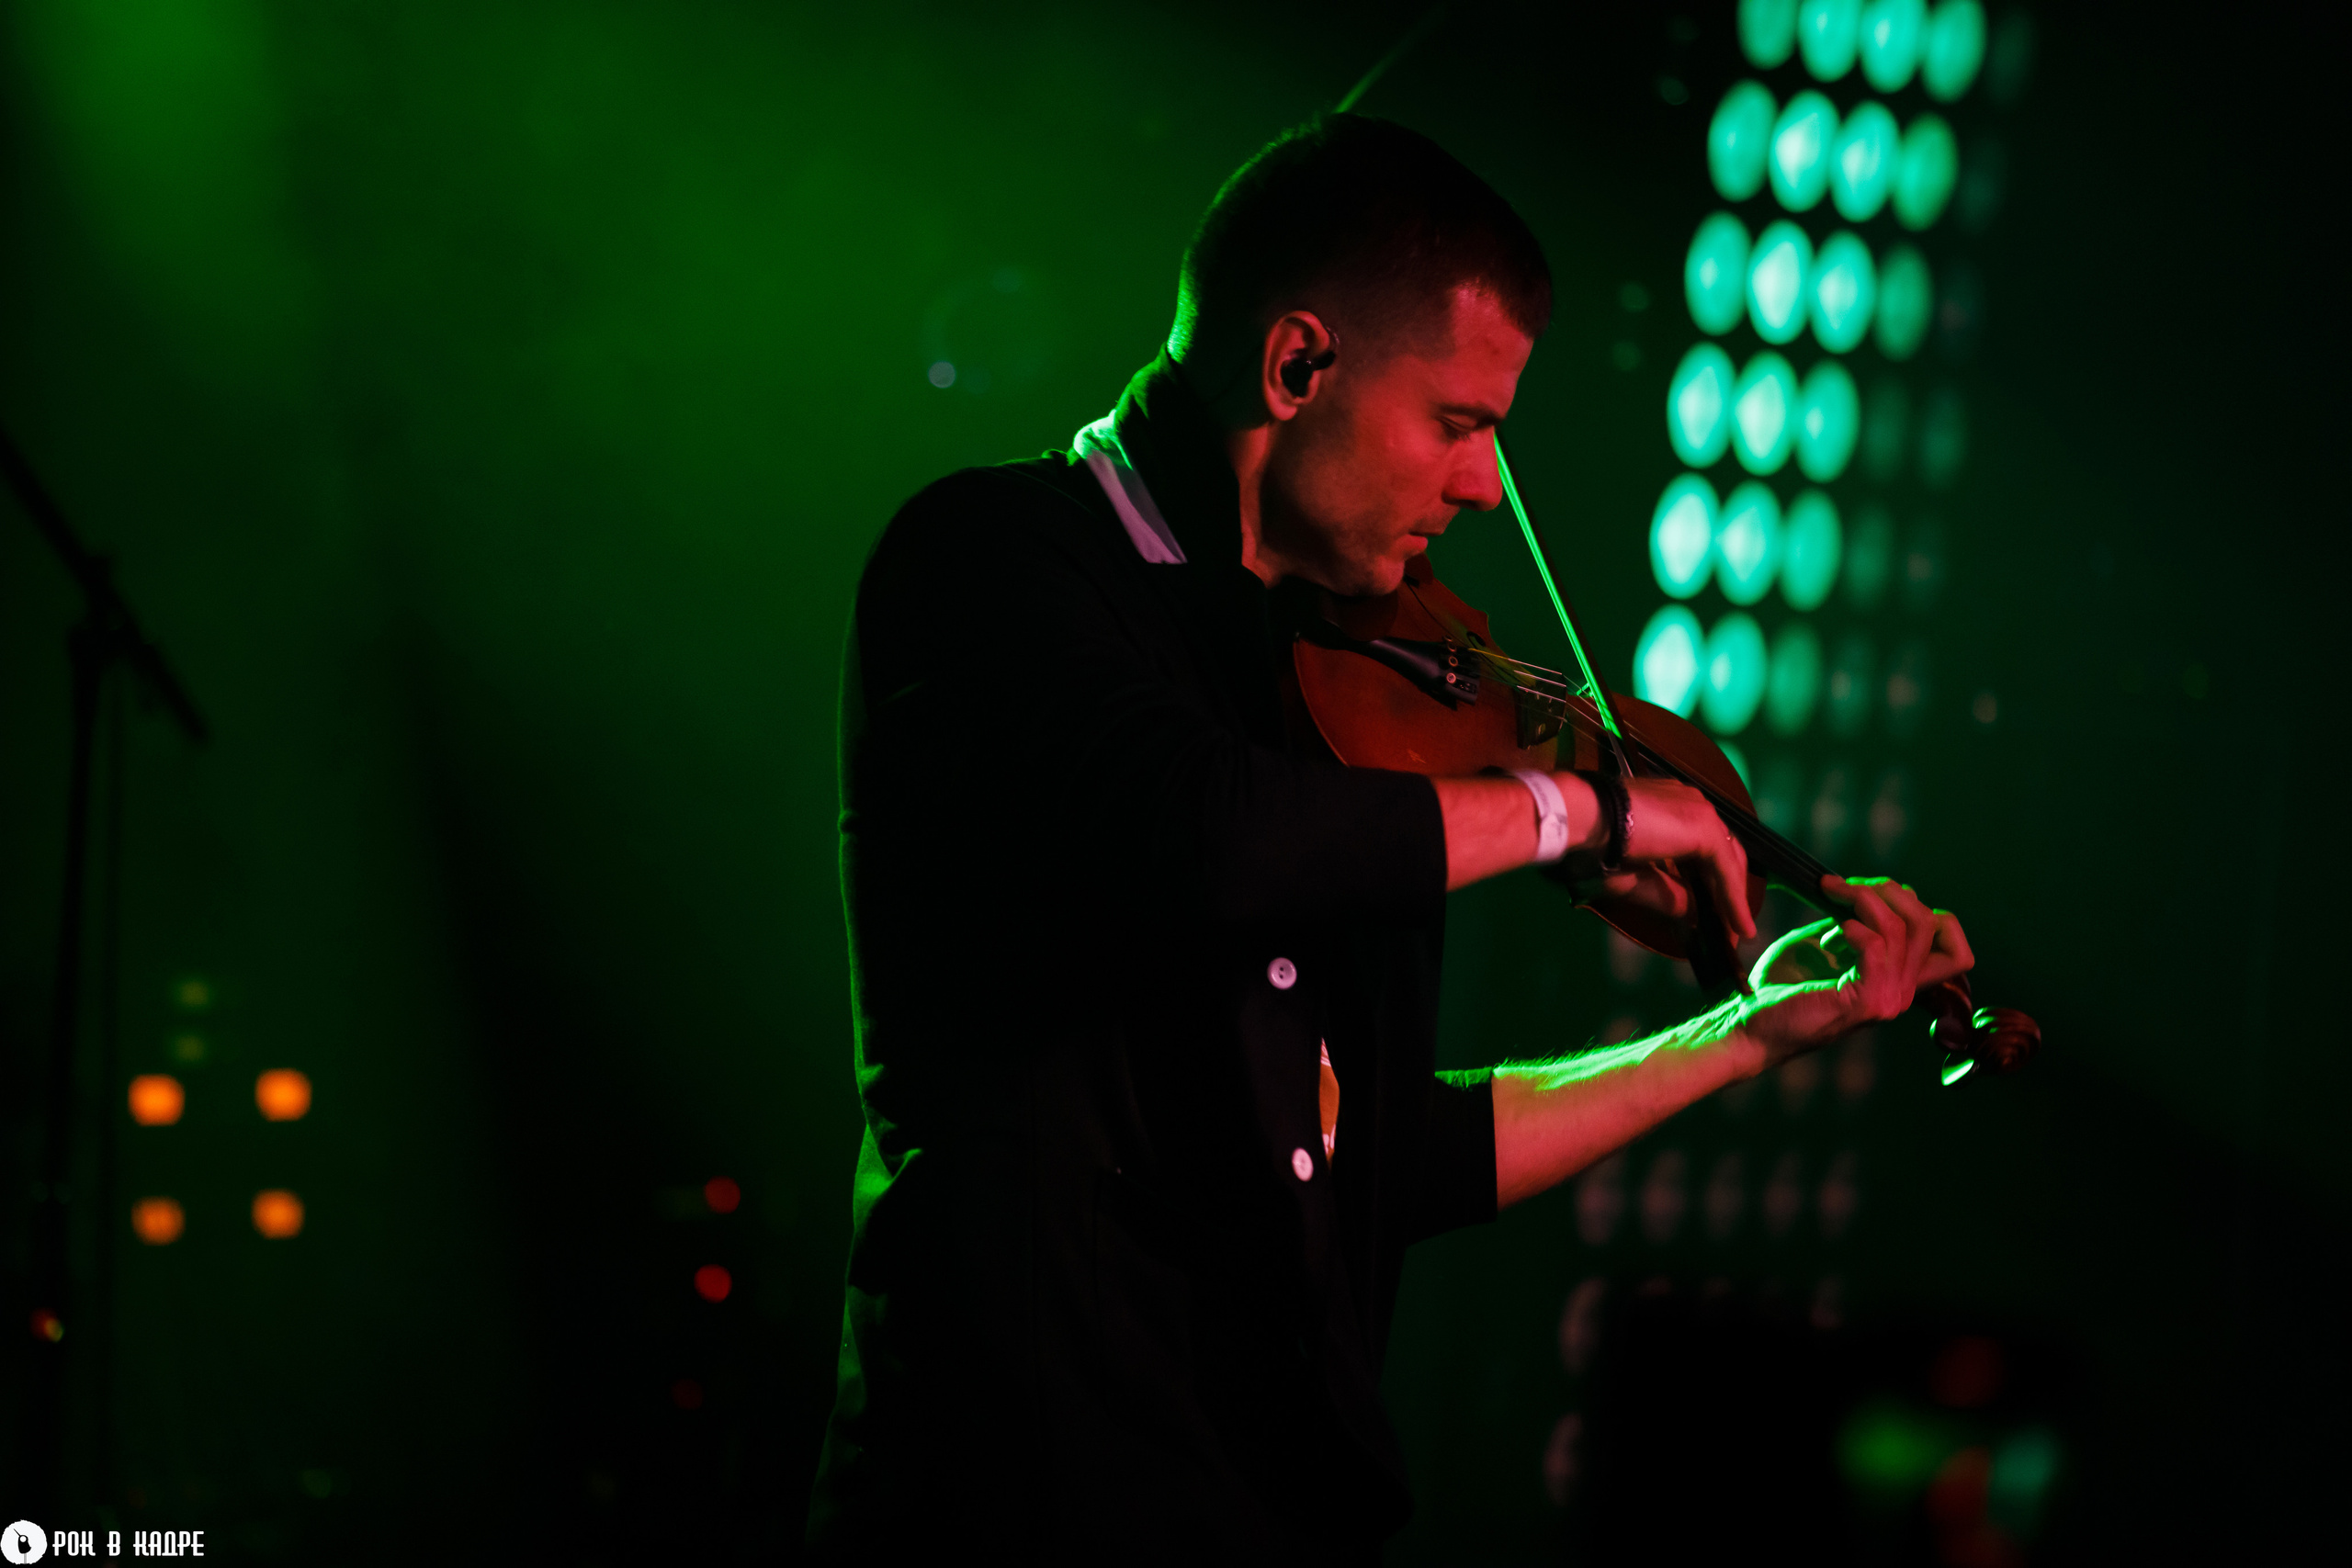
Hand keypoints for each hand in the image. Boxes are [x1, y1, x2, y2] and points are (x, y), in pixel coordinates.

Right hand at [1565, 776, 1754, 945]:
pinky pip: (1726, 868)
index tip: (1713, 916)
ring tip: (1737, 932)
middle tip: (1730, 927)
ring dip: (1733, 897)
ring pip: (1728, 860)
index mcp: (1671, 809)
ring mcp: (1700, 811)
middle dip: (1728, 892)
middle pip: (1723, 852)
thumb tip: (1696, 917)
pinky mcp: (1704, 826)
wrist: (1582, 819)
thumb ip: (1670, 895)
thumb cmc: (1594, 846)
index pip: (1703, 847)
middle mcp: (1690, 804)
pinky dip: (1733, 898)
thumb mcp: (1635, 879)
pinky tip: (1737, 925)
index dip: (1711, 883)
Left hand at [1737, 876, 1974, 1069]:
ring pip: (1905, 928)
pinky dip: (1854, 927)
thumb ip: (1854, 923)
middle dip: (1888, 890)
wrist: (1753, 1029)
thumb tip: (1871, 892)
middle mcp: (1903, 993)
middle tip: (1844, 886)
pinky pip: (1878, 947)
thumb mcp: (1824, 946)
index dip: (1921, 907)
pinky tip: (1829, 931)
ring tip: (1829, 892)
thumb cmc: (1782, 989)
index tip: (1872, 894)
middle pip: (1932, 923)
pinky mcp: (1866, 1002)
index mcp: (1900, 981)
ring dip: (1864, 898)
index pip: (1955, 946)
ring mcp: (1889, 999)